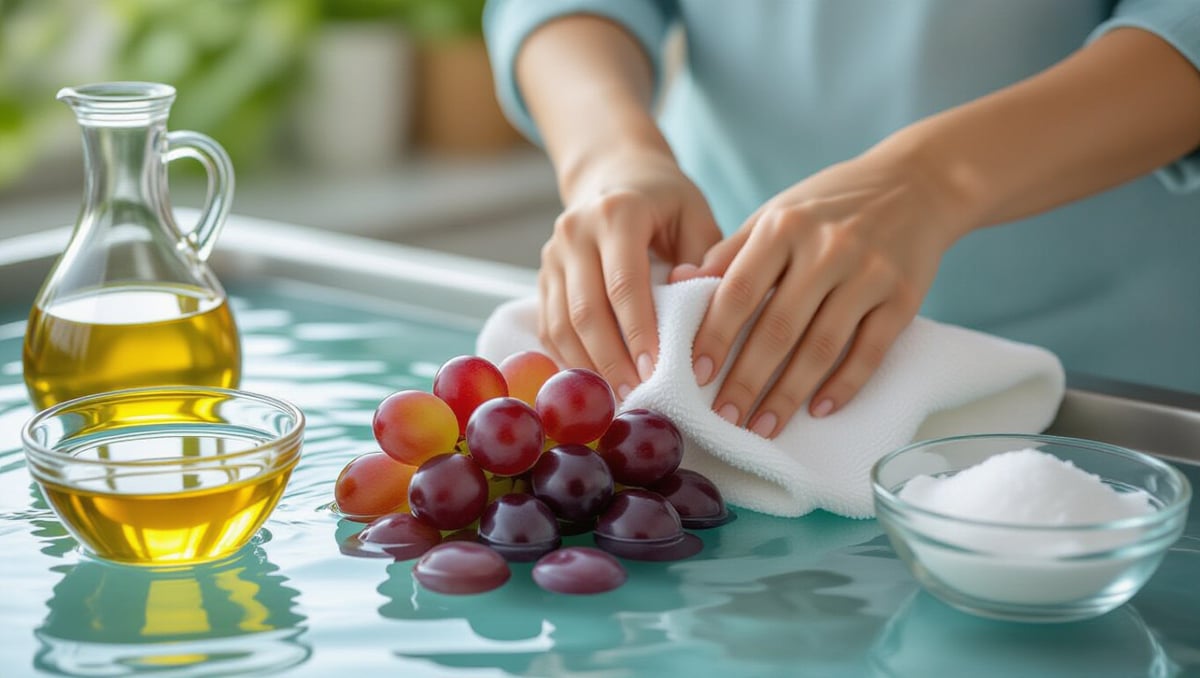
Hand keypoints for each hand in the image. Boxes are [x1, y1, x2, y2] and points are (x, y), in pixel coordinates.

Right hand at [539, 149, 722, 398]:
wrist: (614, 174)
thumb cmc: (665, 201)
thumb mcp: (695, 214)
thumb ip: (704, 256)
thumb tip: (700, 304)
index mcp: (617, 213)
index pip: (624, 283)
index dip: (638, 331)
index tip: (655, 370)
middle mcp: (575, 232)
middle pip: (586, 310)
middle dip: (611, 359)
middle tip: (637, 395)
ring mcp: (552, 255)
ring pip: (560, 323)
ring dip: (588, 366)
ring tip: (616, 397)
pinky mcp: (543, 277)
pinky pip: (549, 327)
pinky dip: (569, 359)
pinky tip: (594, 382)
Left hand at [671, 148, 966, 436]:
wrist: (917, 183)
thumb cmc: (830, 205)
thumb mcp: (776, 214)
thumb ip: (729, 252)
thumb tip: (676, 284)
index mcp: (783, 227)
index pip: (740, 291)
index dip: (715, 336)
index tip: (695, 374)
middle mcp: (826, 249)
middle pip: (778, 328)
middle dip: (747, 379)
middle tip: (723, 416)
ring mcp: (869, 274)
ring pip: (822, 347)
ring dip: (788, 394)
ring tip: (762, 426)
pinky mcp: (904, 296)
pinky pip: (871, 351)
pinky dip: (844, 385)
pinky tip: (819, 410)